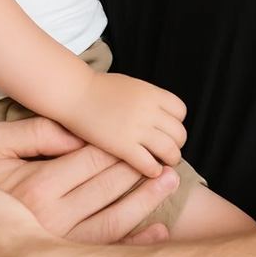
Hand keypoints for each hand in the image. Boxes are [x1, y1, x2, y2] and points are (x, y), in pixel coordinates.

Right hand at [0, 116, 176, 243]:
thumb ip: (35, 133)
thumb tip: (74, 131)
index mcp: (36, 188)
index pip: (88, 161)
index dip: (116, 146)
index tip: (139, 134)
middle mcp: (49, 220)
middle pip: (106, 191)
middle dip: (138, 172)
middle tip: (169, 160)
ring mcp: (53, 242)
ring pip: (110, 224)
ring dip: (143, 205)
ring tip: (168, 184)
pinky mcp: (53, 255)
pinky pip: (100, 250)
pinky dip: (131, 243)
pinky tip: (154, 232)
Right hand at [59, 72, 185, 177]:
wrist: (75, 94)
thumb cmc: (99, 89)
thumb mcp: (131, 86)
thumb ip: (149, 100)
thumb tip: (162, 117)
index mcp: (152, 93)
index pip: (181, 111)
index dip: (176, 122)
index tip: (166, 129)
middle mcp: (149, 110)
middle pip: (180, 134)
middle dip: (175, 144)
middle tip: (165, 149)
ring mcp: (138, 129)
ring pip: (170, 151)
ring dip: (168, 159)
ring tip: (160, 162)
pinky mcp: (124, 147)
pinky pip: (150, 165)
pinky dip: (153, 170)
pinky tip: (147, 170)